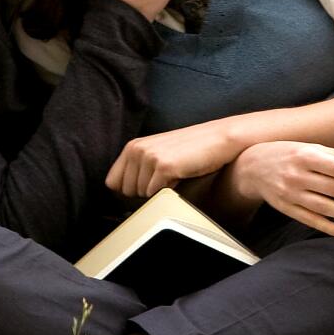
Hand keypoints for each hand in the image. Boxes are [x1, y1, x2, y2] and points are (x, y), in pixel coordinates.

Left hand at [106, 123, 237, 196]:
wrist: (220, 139)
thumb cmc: (193, 150)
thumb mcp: (160, 155)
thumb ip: (140, 168)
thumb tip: (125, 195)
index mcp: (133, 146)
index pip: (113, 183)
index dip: (130, 190)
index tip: (149, 185)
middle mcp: (137, 149)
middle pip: (126, 192)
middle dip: (145, 192)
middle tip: (167, 179)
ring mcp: (149, 157)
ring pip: (141, 195)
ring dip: (159, 192)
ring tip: (176, 175)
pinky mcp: (163, 166)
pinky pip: (155, 195)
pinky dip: (168, 192)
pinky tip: (182, 177)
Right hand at [231, 143, 333, 237]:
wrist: (251, 166)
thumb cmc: (288, 154)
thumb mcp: (310, 148)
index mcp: (306, 155)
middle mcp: (297, 175)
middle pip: (332, 188)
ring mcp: (290, 193)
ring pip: (322, 207)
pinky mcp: (285, 208)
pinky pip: (308, 219)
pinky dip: (326, 227)